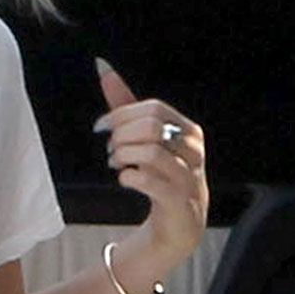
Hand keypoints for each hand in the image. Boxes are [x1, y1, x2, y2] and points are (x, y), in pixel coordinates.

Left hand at [94, 60, 208, 283]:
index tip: (101, 127)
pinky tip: (124, 179)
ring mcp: (189, 176)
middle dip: (122, 136)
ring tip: (116, 164)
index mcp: (187, 130)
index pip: (154, 109)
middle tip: (110, 150)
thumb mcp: (145, 137)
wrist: (179, 225)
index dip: (122, 114)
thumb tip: (103, 68)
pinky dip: (129, 177)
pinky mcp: (178, 200)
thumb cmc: (161, 176)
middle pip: (152, 127)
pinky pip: (150, 181)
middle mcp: (194, 150)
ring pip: (150, 152)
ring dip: (123, 156)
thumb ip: (126, 106)